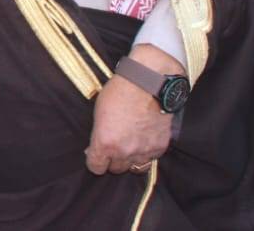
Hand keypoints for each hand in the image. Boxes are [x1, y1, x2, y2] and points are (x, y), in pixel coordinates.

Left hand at [85, 44, 180, 174]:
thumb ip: (98, 134)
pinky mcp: (159, 147)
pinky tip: (143, 141)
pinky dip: (146, 154)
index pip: (96, 167)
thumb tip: (96, 147)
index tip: (95, 154)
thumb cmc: (119, 92)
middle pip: (116, 169)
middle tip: (113, 147)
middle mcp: (124, 151)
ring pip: (135, 169)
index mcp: (105, 143)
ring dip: (130, 161)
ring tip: (129, 148)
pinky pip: (151, 159)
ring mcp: (143, 151)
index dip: (94, 161)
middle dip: (112, 160)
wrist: (149, 84)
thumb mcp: (99, 112)